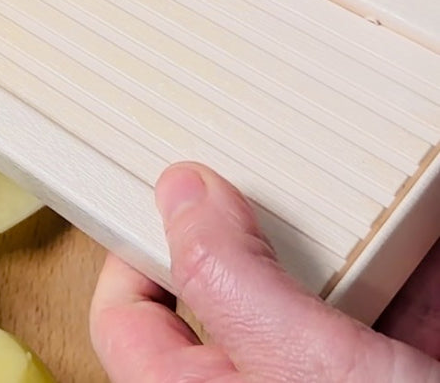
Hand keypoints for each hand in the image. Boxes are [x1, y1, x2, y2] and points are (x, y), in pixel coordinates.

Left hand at [89, 163, 439, 382]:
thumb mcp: (304, 363)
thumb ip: (231, 277)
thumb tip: (181, 193)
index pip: (129, 322)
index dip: (136, 251)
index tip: (168, 197)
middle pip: (234, 292)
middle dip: (266, 231)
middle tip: (271, 177)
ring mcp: (338, 382)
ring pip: (323, 294)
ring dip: (350, 240)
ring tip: (356, 190)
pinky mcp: (401, 373)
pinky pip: (393, 308)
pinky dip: (409, 266)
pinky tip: (419, 231)